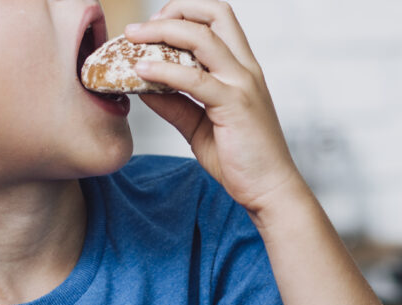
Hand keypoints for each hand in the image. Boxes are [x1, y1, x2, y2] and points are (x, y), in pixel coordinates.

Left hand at [125, 0, 304, 214]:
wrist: (269, 190)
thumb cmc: (240, 160)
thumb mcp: (199, 126)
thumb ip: (175, 104)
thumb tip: (142, 87)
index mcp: (241, 68)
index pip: (217, 19)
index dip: (184, 14)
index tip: (154, 28)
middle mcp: (245, 68)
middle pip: (214, 13)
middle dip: (173, 11)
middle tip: (139, 29)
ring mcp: (242, 84)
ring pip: (201, 37)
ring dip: (161, 32)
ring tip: (132, 40)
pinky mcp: (235, 105)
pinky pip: (194, 78)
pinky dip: (163, 71)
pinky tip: (141, 71)